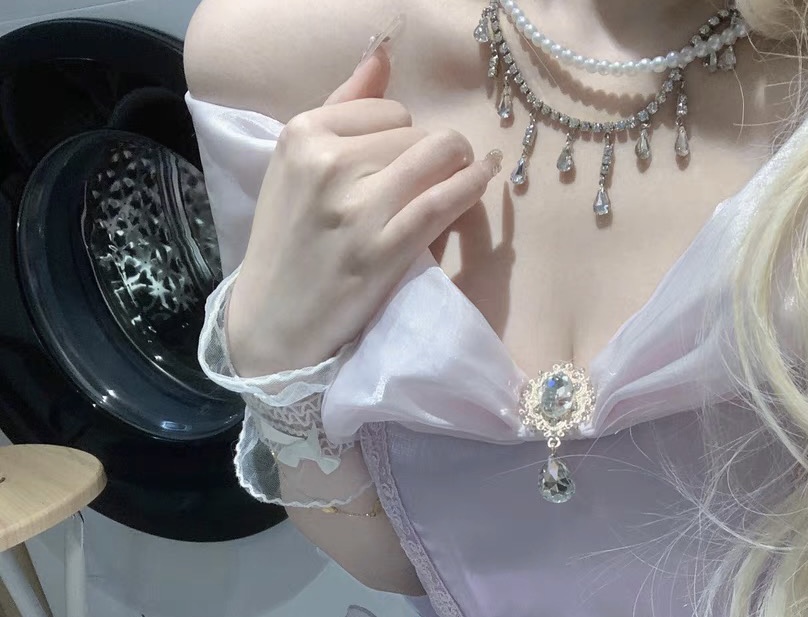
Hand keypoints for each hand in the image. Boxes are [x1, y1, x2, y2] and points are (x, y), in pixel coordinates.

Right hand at [225, 40, 502, 375]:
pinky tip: (483, 180)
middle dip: (429, 151)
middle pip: (413, 131)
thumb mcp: (295, 166)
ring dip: (459, 163)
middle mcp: (328, 163)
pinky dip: (471, 186)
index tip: (400, 160)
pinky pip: (444, 201)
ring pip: (435, 156)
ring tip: (465, 172)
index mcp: (302, 134)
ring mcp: (358, 208)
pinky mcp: (384, 248)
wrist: (273, 319)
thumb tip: (383, 56)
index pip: (385, 109)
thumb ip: (341, 109)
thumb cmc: (287, 243)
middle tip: (428, 178)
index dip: (402, 133)